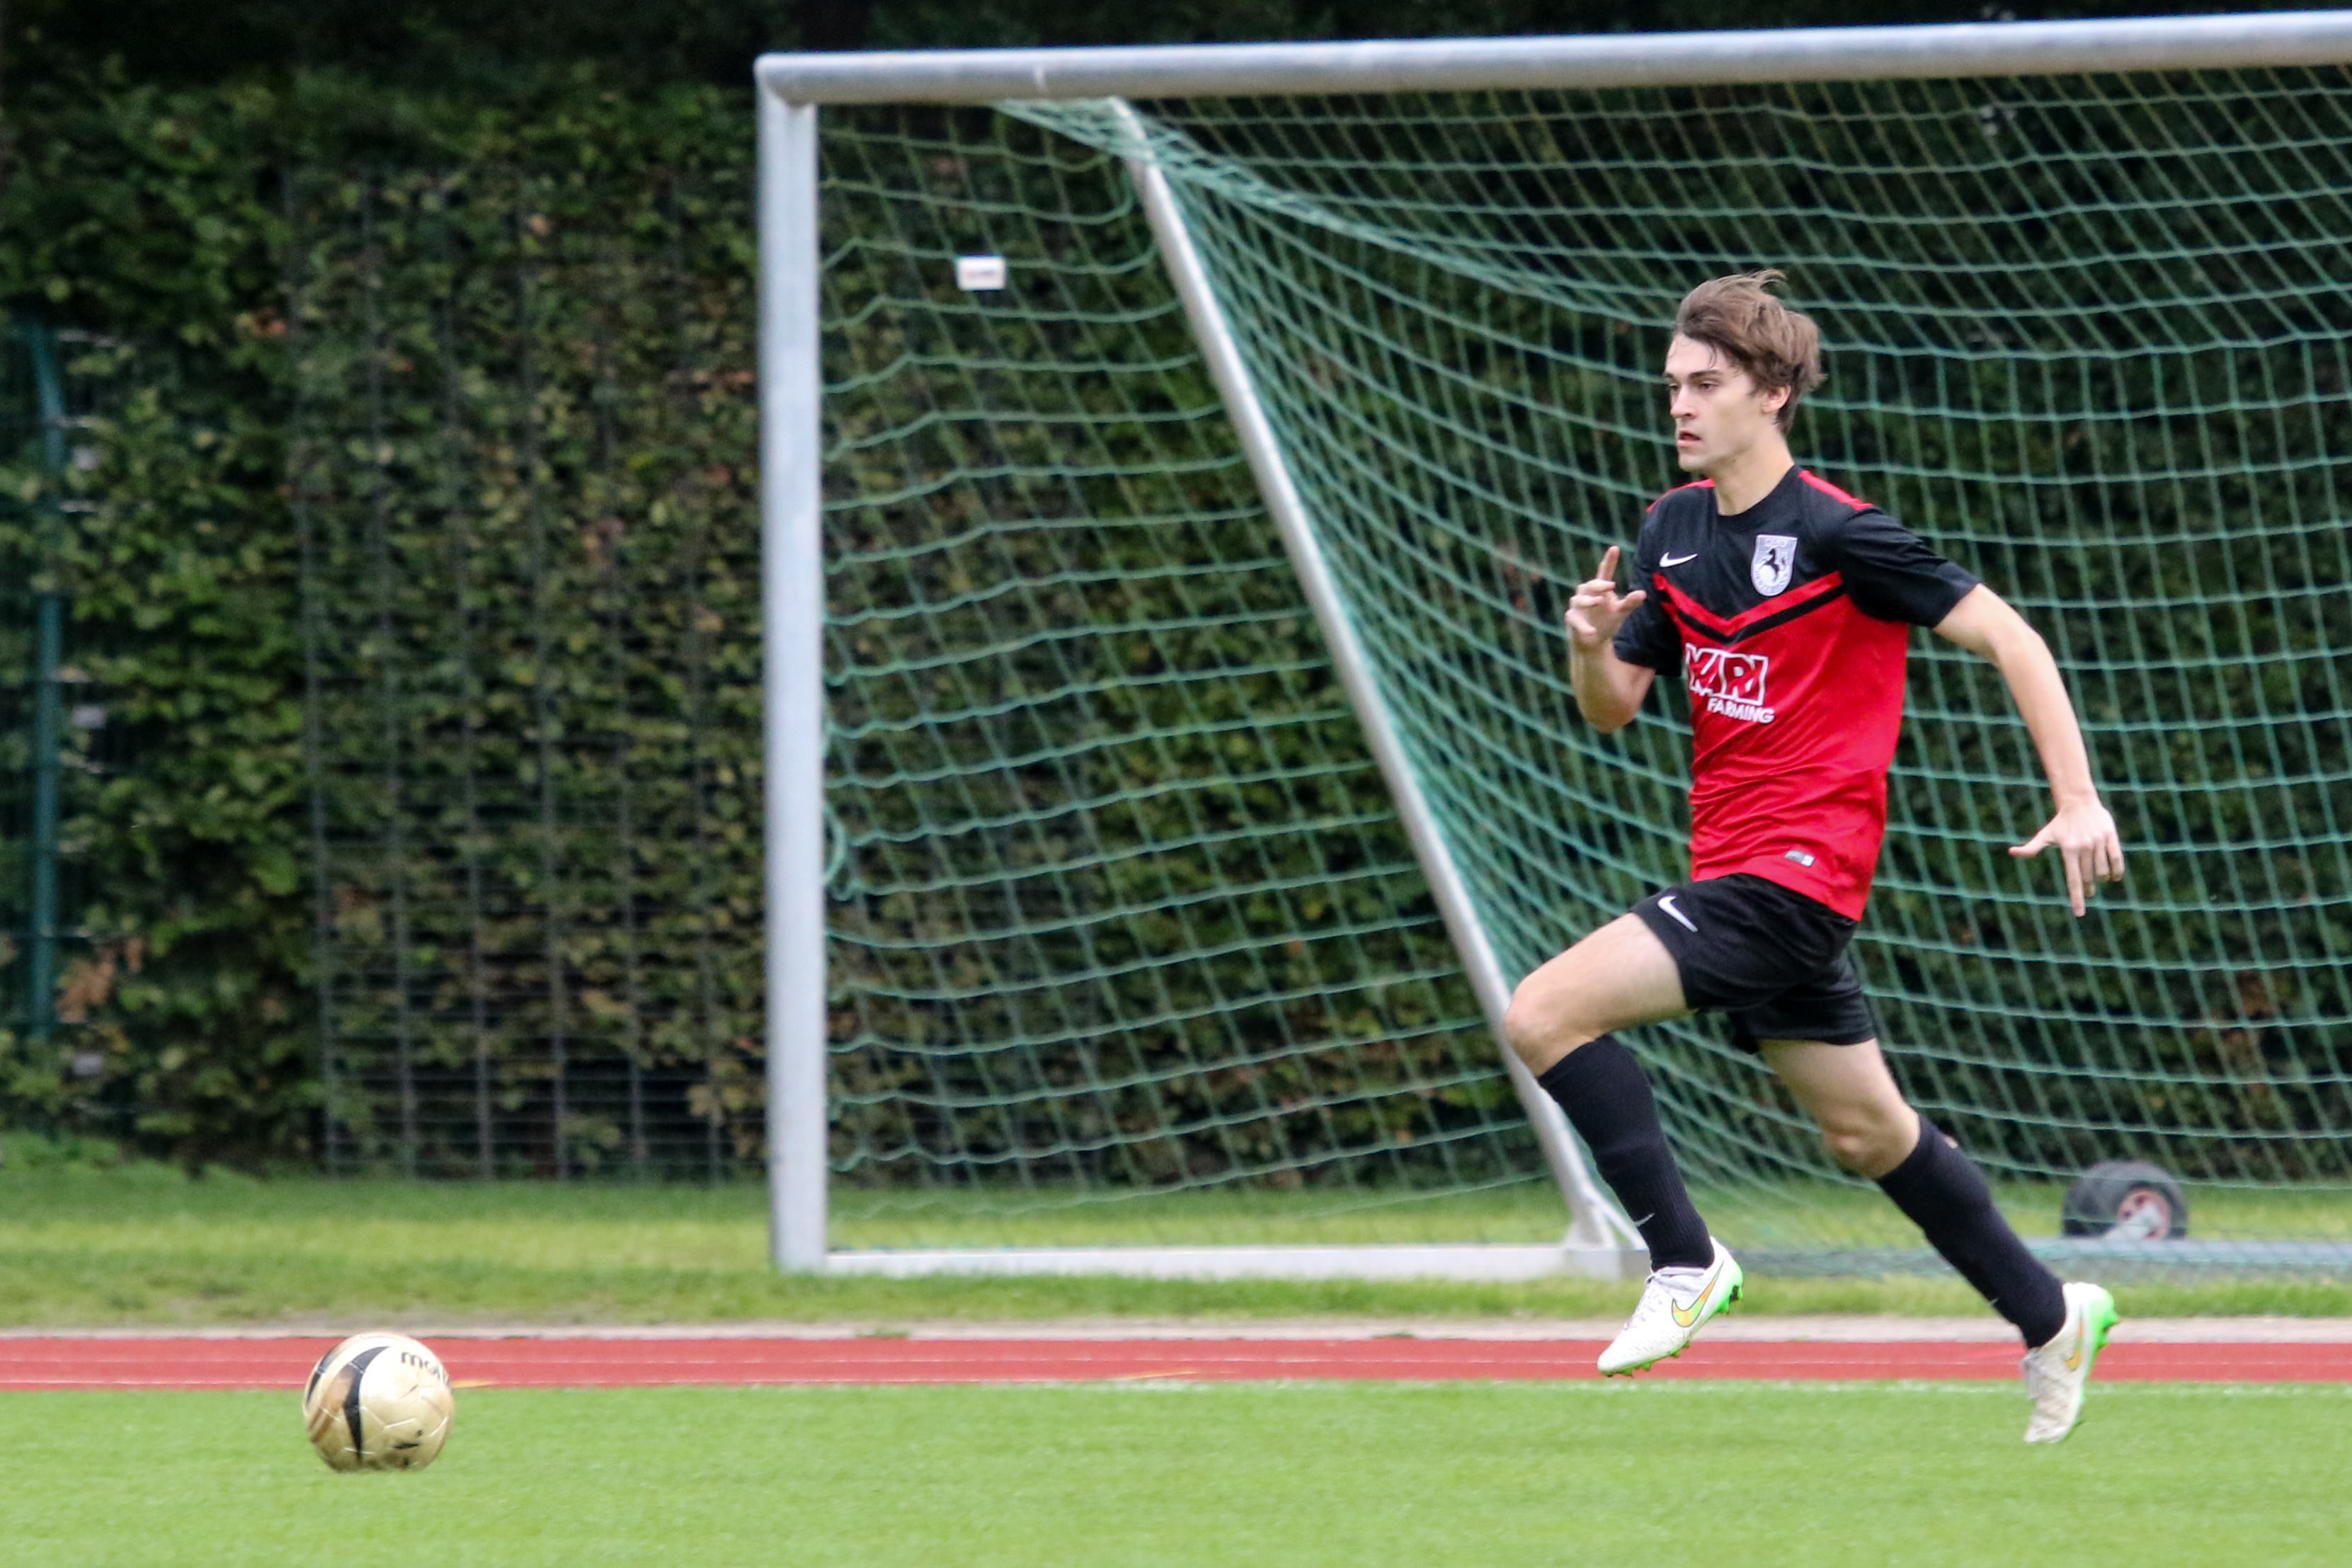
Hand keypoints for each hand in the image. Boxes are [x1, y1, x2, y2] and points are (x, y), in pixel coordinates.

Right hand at [1564, 546, 1645, 652]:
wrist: (1593, 642)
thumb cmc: (1607, 622)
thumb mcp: (1621, 613)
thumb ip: (1630, 603)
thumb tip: (1643, 593)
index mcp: (1600, 589)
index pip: (1605, 572)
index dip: (1609, 560)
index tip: (1615, 548)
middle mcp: (1586, 593)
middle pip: (1590, 584)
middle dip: (1599, 584)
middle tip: (1611, 585)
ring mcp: (1577, 606)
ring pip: (1579, 600)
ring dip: (1588, 601)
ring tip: (1599, 602)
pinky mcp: (1571, 618)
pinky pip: (1574, 620)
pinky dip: (1583, 626)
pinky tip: (1592, 631)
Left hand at [2010, 798, 2123, 916]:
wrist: (2079, 803)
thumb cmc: (2060, 823)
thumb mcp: (2045, 835)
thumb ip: (2031, 848)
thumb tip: (2011, 852)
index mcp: (2068, 850)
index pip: (2073, 880)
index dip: (2076, 898)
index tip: (2079, 913)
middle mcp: (2083, 847)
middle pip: (2089, 877)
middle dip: (2089, 889)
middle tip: (2089, 893)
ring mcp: (2098, 841)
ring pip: (2103, 870)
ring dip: (2101, 879)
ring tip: (2098, 880)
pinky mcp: (2110, 836)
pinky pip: (2116, 858)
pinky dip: (2116, 871)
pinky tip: (2113, 877)